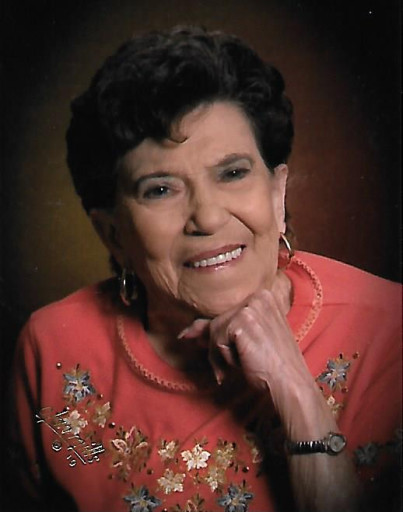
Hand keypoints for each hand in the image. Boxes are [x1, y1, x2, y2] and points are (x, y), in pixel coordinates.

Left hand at [179, 286, 310, 396]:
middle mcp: (258, 297)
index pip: (228, 312)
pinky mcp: (242, 322)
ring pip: (215, 330)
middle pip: (219, 320)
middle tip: (222, 368)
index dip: (212, 331)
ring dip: (220, 355)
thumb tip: (186, 332)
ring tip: (238, 368)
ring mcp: (251, 308)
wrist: (291, 383)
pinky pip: (217, 341)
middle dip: (216, 346)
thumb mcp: (248, 341)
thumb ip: (221, 331)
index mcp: (264, 297)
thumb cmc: (273, 365)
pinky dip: (223, 358)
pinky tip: (240, 366)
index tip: (192, 339)